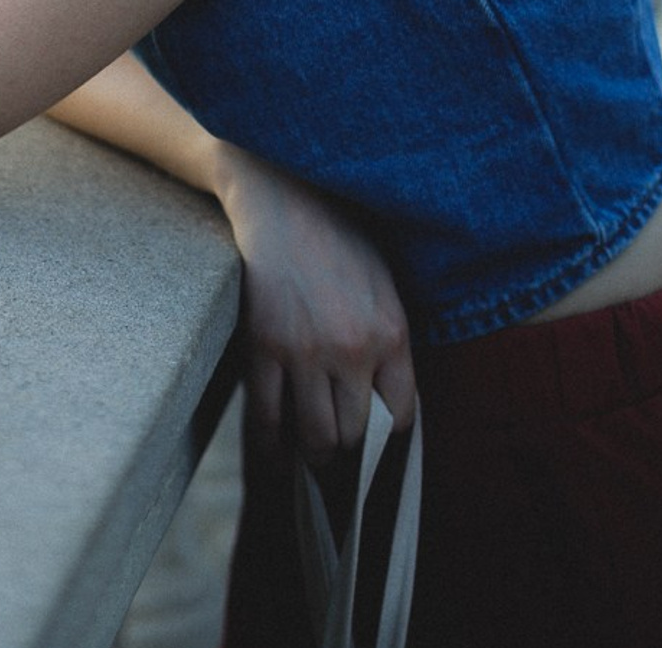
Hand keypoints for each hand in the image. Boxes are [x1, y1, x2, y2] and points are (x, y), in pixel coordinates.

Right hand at [215, 146, 414, 462]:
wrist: (285, 197)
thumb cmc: (340, 236)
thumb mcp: (385, 285)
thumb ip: (388, 342)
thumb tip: (383, 406)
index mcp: (391, 333)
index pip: (398, 417)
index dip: (385, 441)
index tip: (374, 447)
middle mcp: (352, 348)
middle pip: (355, 435)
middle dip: (349, 456)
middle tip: (341, 465)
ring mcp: (304, 350)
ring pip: (315, 437)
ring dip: (315, 458)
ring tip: (312, 461)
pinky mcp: (262, 345)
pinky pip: (266, 416)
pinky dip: (271, 448)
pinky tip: (276, 458)